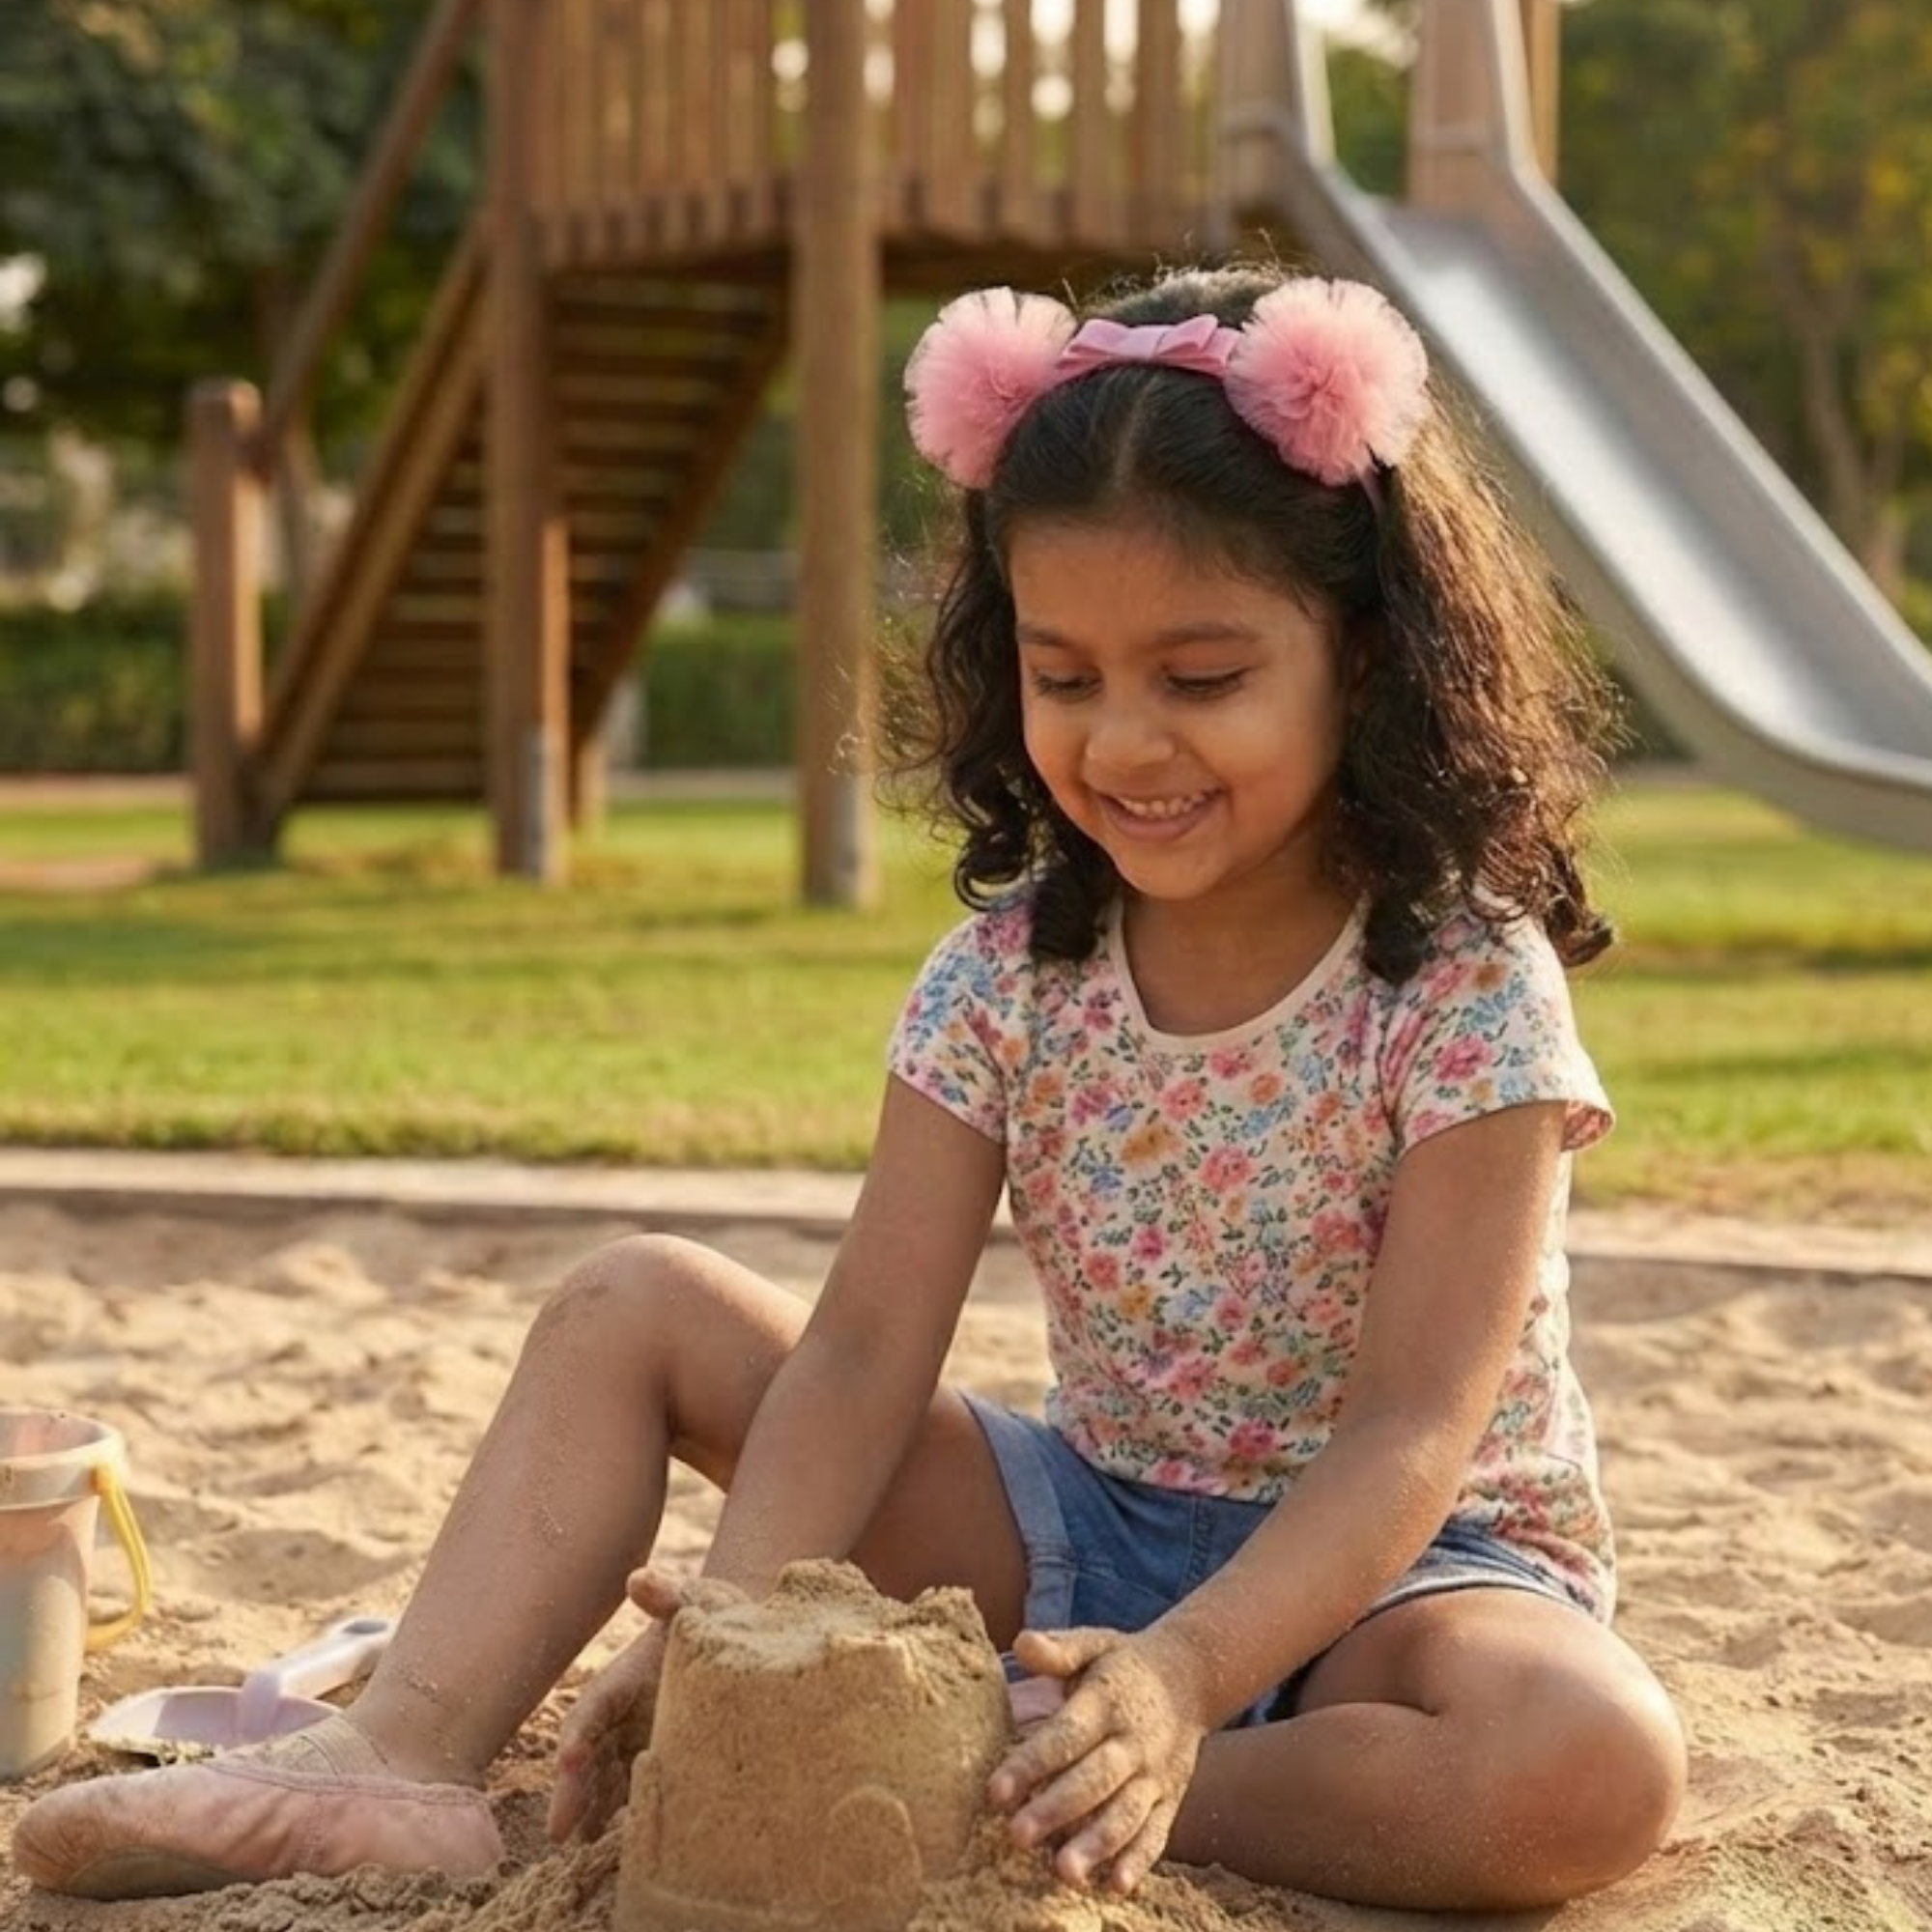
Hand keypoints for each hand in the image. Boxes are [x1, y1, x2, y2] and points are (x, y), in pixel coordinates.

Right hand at [546, 1567, 745, 1843]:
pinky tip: (615, 1847)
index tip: (570, 1760)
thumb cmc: (716, 1614)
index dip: (578, 1735)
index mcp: (622, 1680)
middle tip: (559, 1830)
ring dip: (589, 1813)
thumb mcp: (696, 1600)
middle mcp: (621, 1717)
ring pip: (603, 1783)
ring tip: (581, 1848)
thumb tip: (639, 1578)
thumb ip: (669, 1594)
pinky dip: (620, 1818)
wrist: (748, 1636)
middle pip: (588, 1757)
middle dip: (572, 1791)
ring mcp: (636, 1743)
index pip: (592, 1709)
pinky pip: (631, 1794)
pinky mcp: (658, 1763)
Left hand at [988, 1627, 1210, 1894]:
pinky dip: (1139, 1859)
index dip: (1032, 1762)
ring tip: (1063, 1871)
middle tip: (1017, 1835)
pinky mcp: (1170, 1797)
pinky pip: (1156, 1832)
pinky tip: (1116, 1884)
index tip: (996, 1791)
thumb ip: (1059, 1649)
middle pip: (1094, 1780)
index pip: (1067, 1736)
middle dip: (1055, 1809)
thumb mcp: (1094, 1644)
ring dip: (1095, 1843)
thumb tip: (1021, 1642)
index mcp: (1107, 1701)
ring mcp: (1155, 1773)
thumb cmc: (1124, 1664)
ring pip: (1125, 1813)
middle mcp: (1133, 1741)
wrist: (1191, 1676)